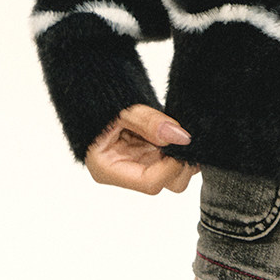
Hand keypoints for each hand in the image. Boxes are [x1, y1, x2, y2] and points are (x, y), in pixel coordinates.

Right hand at [84, 104, 198, 194]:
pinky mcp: (147, 156)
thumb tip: (181, 137)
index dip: (171, 166)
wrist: (95, 95)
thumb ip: (150, 122)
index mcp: (108, 169)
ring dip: (180, 155)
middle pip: (164, 184)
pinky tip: (175, 133)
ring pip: (171, 175)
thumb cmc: (100, 104)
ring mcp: (137, 166)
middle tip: (184, 138)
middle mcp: (124, 173)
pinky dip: (178, 148)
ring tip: (177, 132)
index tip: (183, 143)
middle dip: (179, 163)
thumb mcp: (124, 110)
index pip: (150, 182)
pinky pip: (170, 161)